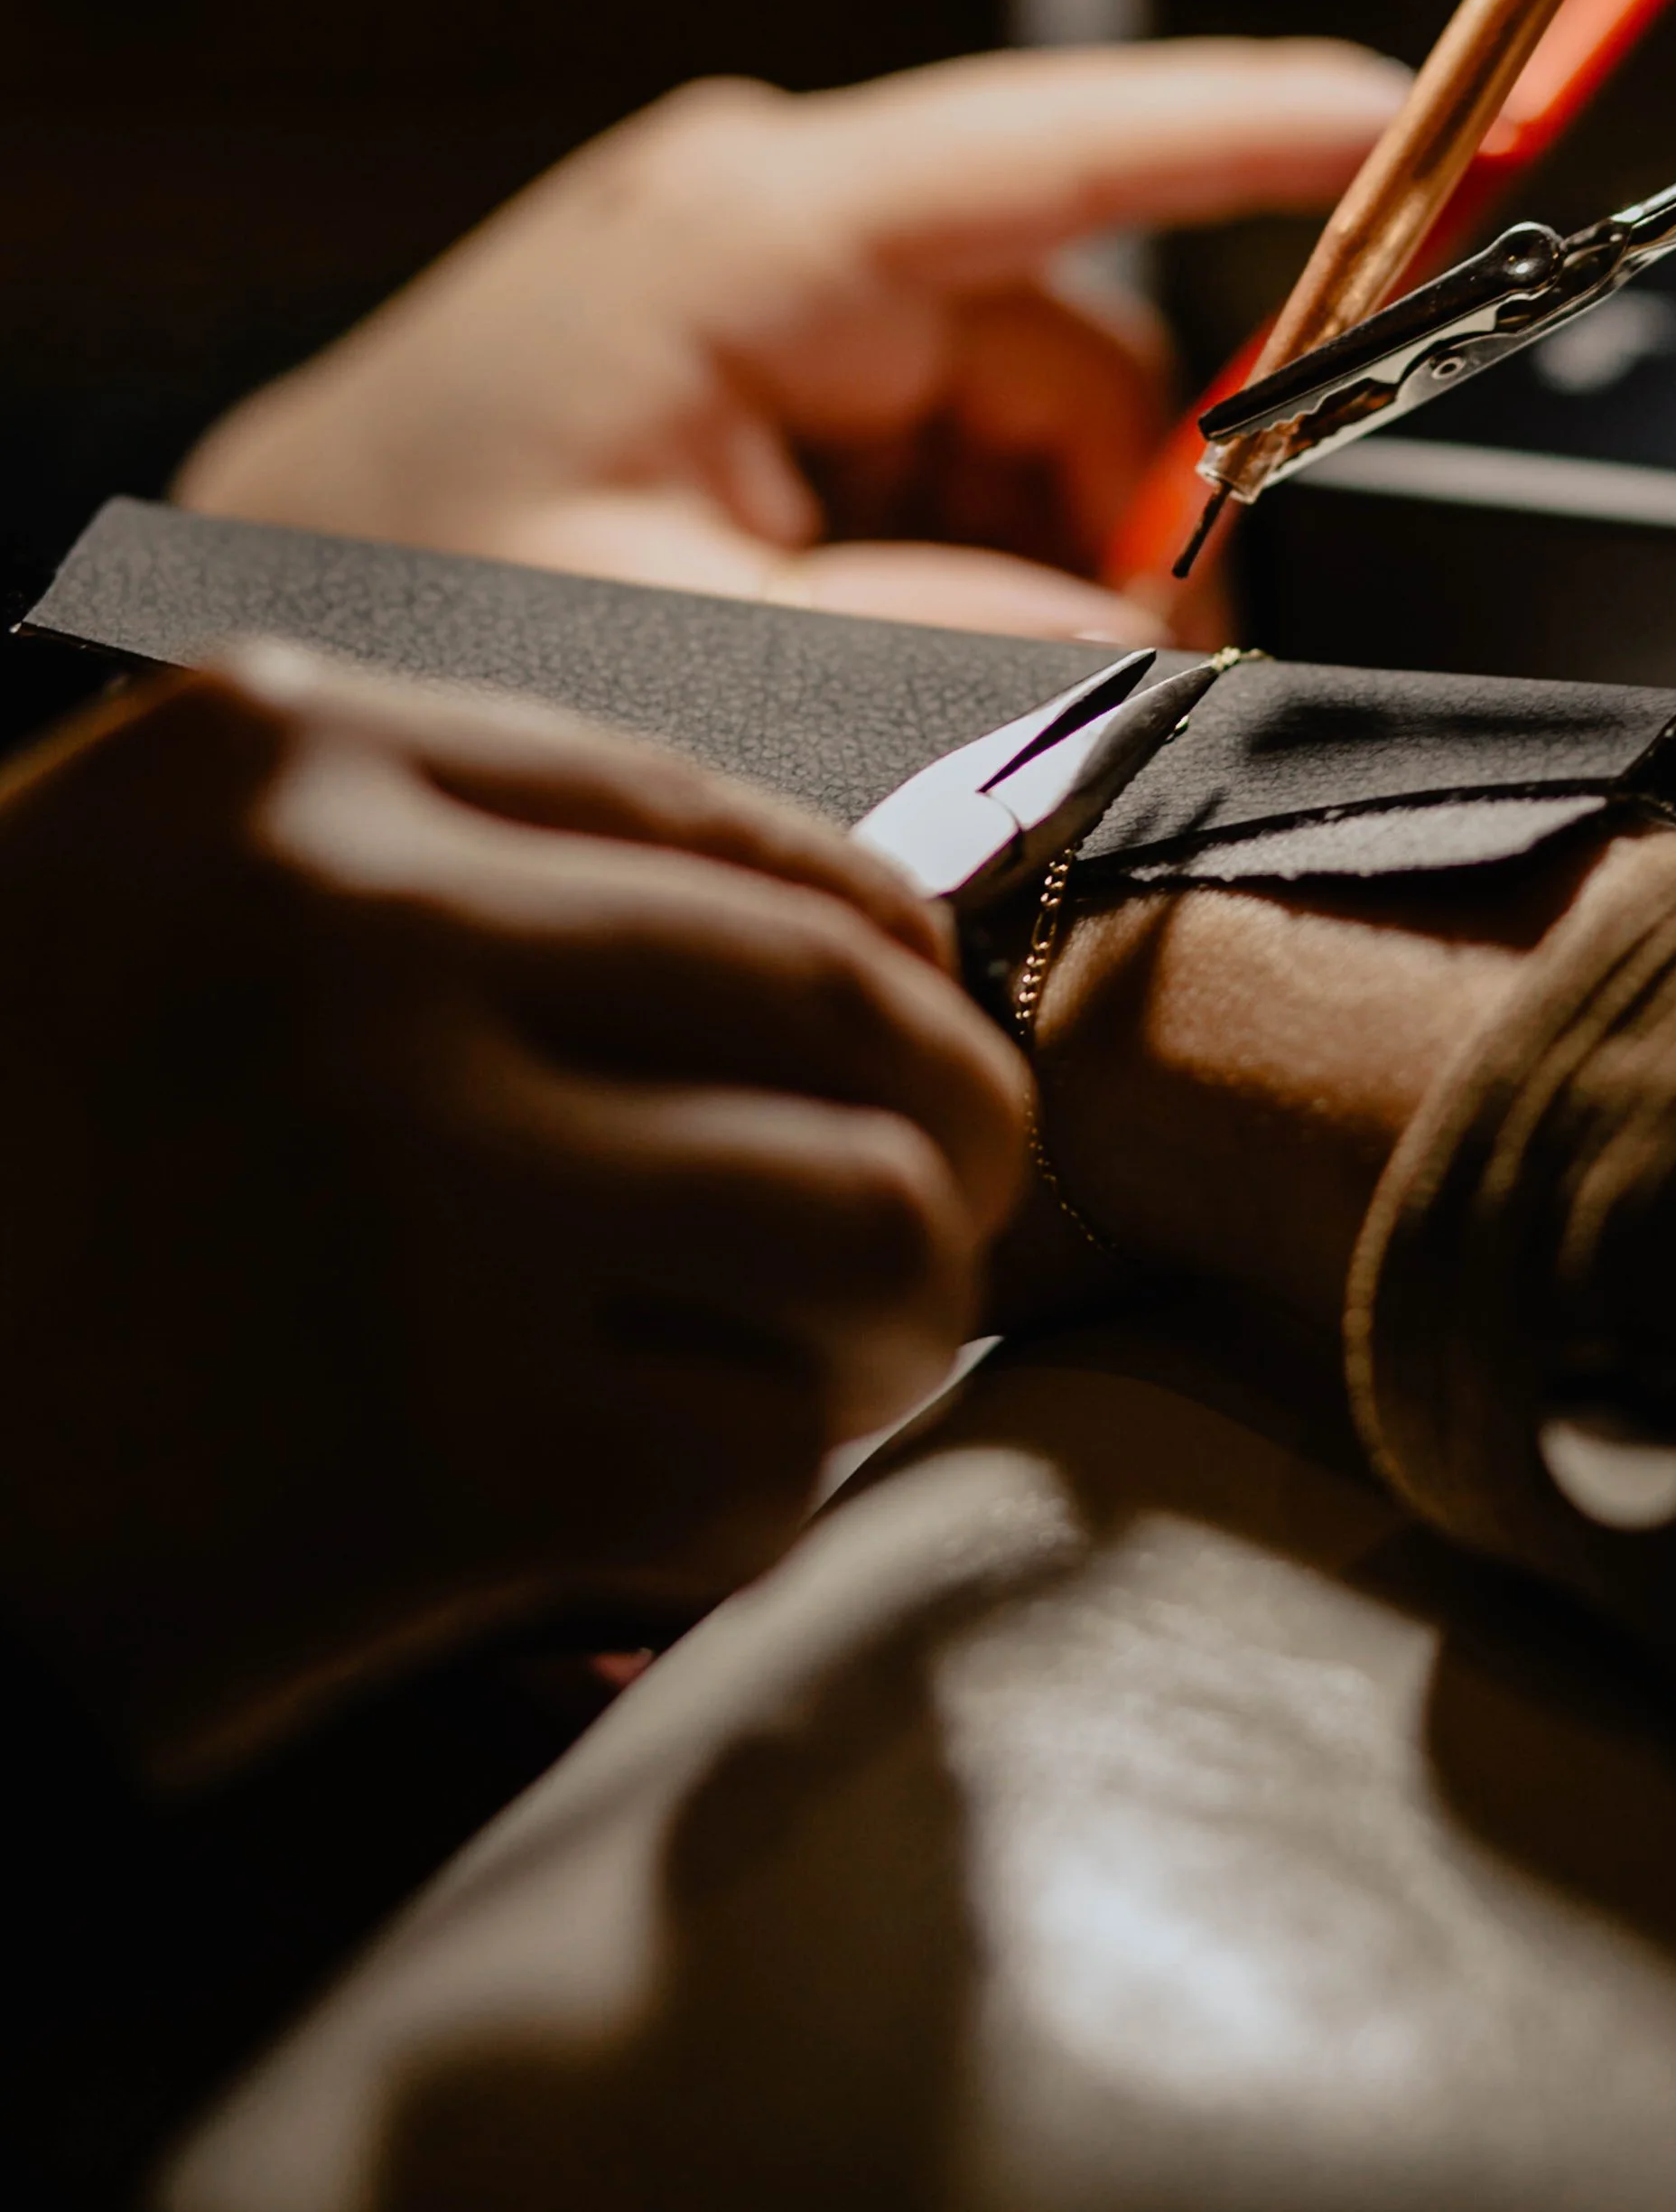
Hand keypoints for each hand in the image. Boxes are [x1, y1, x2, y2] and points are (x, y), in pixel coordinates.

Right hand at [0, 648, 1025, 1781]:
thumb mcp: (136, 897)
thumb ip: (415, 856)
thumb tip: (811, 928)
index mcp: (280, 755)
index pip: (715, 816)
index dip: (873, 938)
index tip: (914, 1018)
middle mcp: (363, 925)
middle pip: (845, 999)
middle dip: (948, 1127)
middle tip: (933, 1216)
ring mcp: (417, 1179)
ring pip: (866, 1217)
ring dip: (891, 1319)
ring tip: (829, 1368)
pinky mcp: (449, 1449)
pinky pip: (759, 1457)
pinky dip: (750, 1499)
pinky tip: (659, 1512)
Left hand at [176, 40, 1404, 638]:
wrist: (281, 616)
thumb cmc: (422, 597)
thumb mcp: (699, 654)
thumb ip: (963, 638)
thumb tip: (1150, 628)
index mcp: (750, 238)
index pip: (1062, 149)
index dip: (1260, 130)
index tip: (1423, 122)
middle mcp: (775, 221)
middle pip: (1075, 346)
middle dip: (1110, 513)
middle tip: (1060, 668)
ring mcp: (769, 281)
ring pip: (1025, 421)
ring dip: (1015, 553)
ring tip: (881, 661)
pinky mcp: (766, 351)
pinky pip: (945, 451)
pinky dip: (948, 551)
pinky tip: (847, 623)